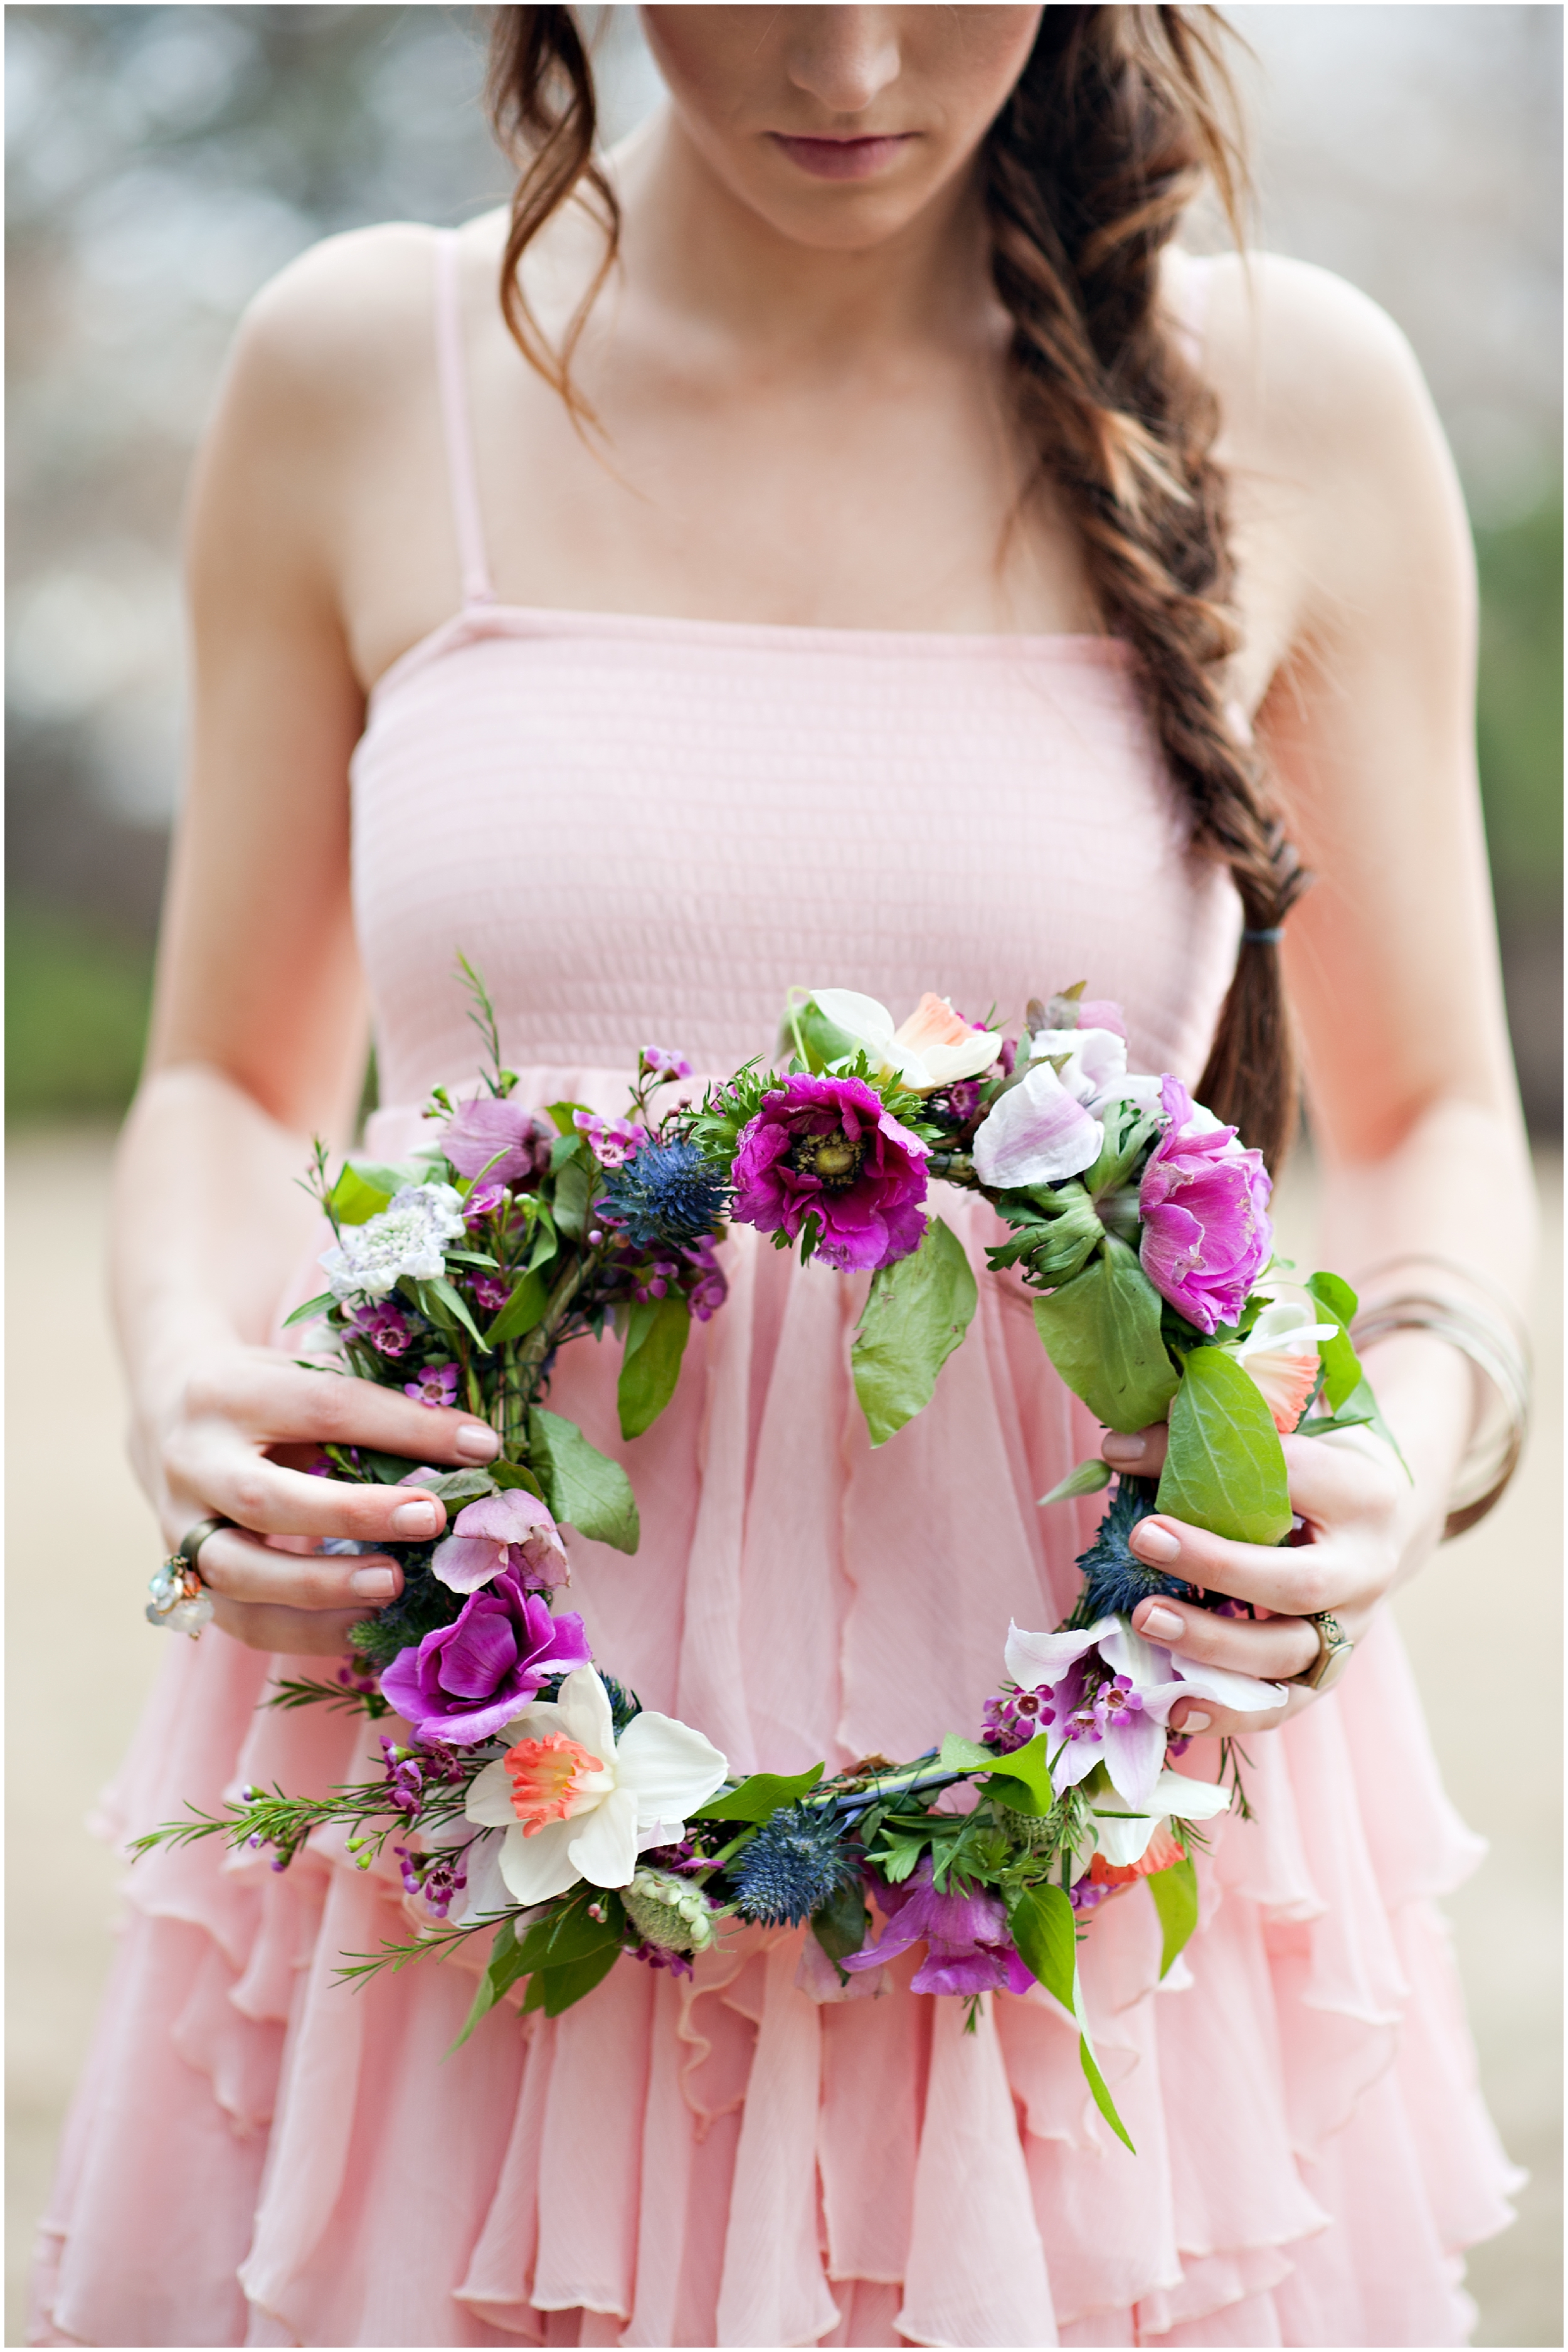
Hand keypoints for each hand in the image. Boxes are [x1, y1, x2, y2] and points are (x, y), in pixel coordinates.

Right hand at [152, 1343, 500, 1654]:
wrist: (167, 1419)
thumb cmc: (265, 1398)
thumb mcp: (305, 1380)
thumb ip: (373, 1414)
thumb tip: (475, 1452)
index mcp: (228, 1393)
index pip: (326, 1407)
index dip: (406, 1428)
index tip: (480, 1446)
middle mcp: (191, 1461)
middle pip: (265, 1498)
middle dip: (354, 1514)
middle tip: (430, 1519)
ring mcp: (177, 1527)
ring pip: (240, 1571)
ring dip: (322, 1587)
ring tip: (395, 1586)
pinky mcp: (184, 1579)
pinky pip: (243, 1621)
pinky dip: (308, 1631)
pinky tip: (366, 1625)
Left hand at [1098, 1421, 1405, 1737]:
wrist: (1385, 1523)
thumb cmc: (1315, 1473)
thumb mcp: (1285, 1442)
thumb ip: (1215, 1441)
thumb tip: (1118, 1449)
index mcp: (1360, 1495)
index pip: (1286, 1476)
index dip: (1208, 1466)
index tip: (1128, 1454)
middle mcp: (1366, 1570)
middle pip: (1297, 1583)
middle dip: (1215, 1566)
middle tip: (1142, 1540)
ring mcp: (1352, 1630)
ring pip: (1286, 1652)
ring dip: (1210, 1643)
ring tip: (1143, 1619)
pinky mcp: (1330, 1674)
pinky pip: (1282, 1705)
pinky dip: (1229, 1712)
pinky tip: (1175, 1707)